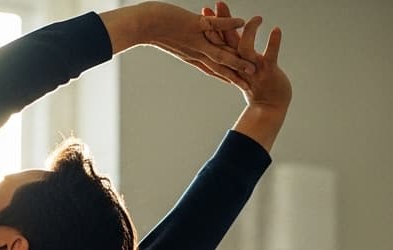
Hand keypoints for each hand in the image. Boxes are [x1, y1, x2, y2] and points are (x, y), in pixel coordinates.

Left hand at [102, 2, 254, 79]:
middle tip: (251, 82)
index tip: (237, 82)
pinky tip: (243, 23)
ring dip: (237, 58)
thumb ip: (181, 43)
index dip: (225, 75)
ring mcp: (195, 39)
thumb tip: (184, 43)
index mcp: (189, 55)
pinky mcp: (193, 25)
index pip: (211, 68)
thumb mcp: (168, 39)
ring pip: (220, 52)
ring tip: (253, 63)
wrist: (139, 25)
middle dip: (235, 74)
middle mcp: (194, 51)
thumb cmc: (150, 29)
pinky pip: (214, 25)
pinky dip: (228, 24)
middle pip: (218, 66)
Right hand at [200, 2, 289, 112]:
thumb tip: (230, 37)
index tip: (205, 10)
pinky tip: (276, 29)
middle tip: (217, 4)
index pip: (217, 42)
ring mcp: (253, 69)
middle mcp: (238, 65)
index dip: (211, 26)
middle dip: (221, 23)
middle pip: (226, 42)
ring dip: (249, 31)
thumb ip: (235, 53)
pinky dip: (273, 42)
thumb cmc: (257, 86)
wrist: (269, 108)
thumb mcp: (242, 67)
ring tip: (256, 18)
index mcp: (231, 63)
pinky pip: (270, 55)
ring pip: (245, 49)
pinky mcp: (268, 72)